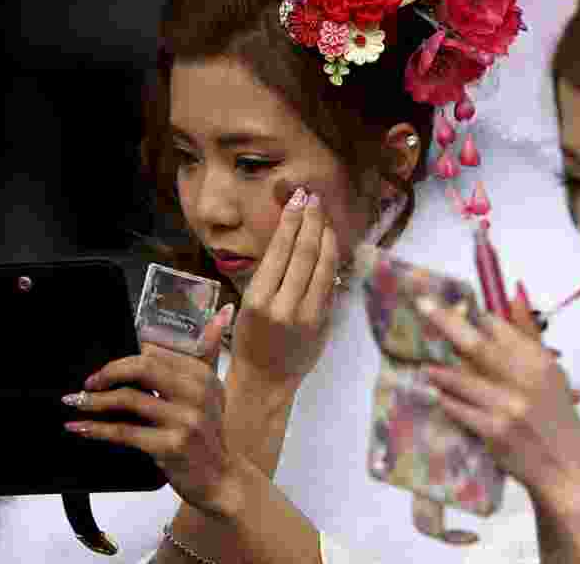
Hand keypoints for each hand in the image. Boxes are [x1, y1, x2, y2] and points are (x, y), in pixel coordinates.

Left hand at [62, 305, 241, 516]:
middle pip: (141, 367)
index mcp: (202, 374)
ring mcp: (185, 419)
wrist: (221, 479)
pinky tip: (80, 426)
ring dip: (94, 401)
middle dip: (108, 372)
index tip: (105, 367)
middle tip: (87, 383)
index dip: (124, 357)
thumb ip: (208, 351)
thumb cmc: (208, 434)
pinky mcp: (171, 445)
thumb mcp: (213, 390)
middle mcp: (197, 392)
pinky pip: (125, 432)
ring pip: (129, 399)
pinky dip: (97, 428)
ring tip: (73, 403)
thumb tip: (221, 312)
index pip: (155, 352)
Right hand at [232, 187, 340, 387]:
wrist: (265, 381)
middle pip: (305, 254)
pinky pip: (331, 284)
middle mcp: (285, 307)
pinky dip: (332, 260)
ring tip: (324, 216)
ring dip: (326, 236)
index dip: (291, 221)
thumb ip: (269, 275)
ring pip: (324, 266)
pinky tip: (330, 243)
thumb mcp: (247, 306)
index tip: (297, 199)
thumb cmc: (250, 340)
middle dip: (311, 221)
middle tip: (314, 198)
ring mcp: (310, 316)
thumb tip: (289, 235)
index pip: (280, 251)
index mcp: (259, 300)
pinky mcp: (325, 323)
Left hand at [416, 288, 579, 505]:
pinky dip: (447, 400)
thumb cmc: (557, 418)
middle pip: (477, 344)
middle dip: (446, 321)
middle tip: (421, 305)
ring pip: (462, 378)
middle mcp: (524, 379)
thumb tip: (514, 292)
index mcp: (539, 361)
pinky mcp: (495, 431)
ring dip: (439, 370)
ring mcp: (508, 406)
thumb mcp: (552, 373)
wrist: (567, 469)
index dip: (473, 314)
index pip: (499, 326)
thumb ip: (529, 333)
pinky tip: (437, 396)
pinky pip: (460, 409)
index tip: (452, 304)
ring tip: (424, 366)